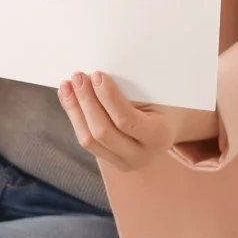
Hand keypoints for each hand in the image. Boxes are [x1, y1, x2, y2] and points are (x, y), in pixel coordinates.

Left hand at [57, 71, 215, 172]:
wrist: (170, 127)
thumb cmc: (163, 103)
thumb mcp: (156, 95)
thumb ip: (129, 91)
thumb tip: (94, 76)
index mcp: (158, 137)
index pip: (125, 119)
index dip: (107, 96)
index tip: (96, 74)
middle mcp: (141, 156)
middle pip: (102, 132)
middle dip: (86, 101)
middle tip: (78, 76)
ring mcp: (124, 163)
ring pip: (89, 140)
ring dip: (74, 109)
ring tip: (67, 86)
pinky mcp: (110, 161)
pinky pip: (87, 141)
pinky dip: (75, 117)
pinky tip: (68, 98)